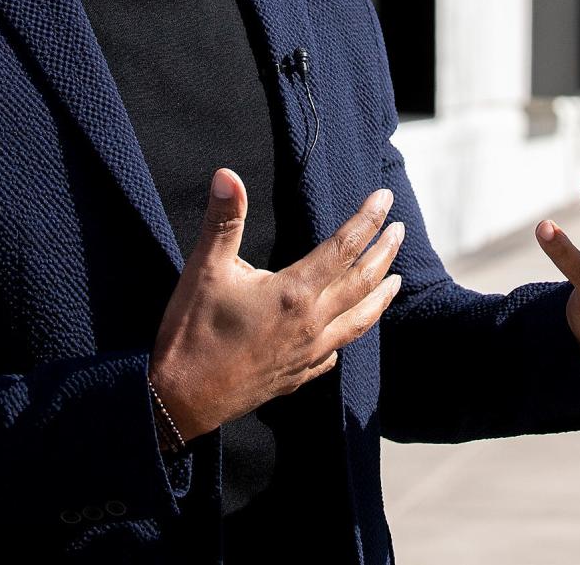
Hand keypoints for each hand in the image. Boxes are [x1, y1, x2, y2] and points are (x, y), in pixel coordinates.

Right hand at [149, 170, 403, 440]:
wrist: (179, 403)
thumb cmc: (191, 333)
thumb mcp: (204, 270)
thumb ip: (223, 221)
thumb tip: (227, 175)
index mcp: (294, 293)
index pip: (344, 247)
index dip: (367, 219)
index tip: (384, 197)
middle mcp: (311, 324)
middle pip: (362, 282)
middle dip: (384, 252)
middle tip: (400, 228)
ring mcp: (307, 354)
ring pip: (359, 321)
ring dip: (381, 296)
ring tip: (397, 279)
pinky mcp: (297, 376)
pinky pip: (336, 351)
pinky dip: (351, 332)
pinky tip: (351, 328)